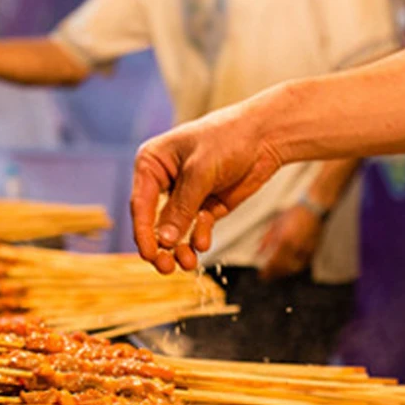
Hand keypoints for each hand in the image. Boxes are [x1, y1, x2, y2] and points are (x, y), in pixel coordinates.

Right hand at [131, 101, 282, 273]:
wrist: (264, 137)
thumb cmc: (228, 139)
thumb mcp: (200, 171)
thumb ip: (182, 207)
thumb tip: (164, 240)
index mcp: (152, 164)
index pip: (140, 204)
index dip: (143, 232)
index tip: (149, 255)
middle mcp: (164, 182)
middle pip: (154, 223)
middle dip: (161, 247)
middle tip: (167, 268)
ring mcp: (185, 198)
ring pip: (175, 232)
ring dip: (180, 249)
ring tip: (189, 262)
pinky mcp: (205, 208)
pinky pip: (196, 231)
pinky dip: (199, 238)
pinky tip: (204, 243)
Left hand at [258, 204, 322, 281]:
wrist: (313, 208)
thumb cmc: (294, 214)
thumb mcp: (276, 224)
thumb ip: (266, 239)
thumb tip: (258, 252)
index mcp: (283, 239)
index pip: (272, 261)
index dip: (266, 271)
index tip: (262, 275)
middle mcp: (294, 246)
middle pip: (282, 267)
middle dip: (274, 274)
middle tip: (267, 277)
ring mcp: (304, 249)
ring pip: (293, 268)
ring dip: (283, 273)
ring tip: (277, 273)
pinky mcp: (312, 250)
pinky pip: (302, 264)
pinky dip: (294, 268)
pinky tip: (289, 268)